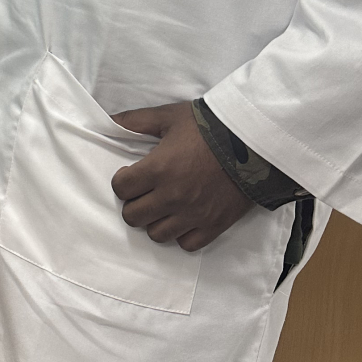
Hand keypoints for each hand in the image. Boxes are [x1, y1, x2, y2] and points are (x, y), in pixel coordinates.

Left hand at [110, 101, 252, 252]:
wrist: (253, 142)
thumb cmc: (208, 127)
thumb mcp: (169, 117)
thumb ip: (135, 121)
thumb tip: (108, 121)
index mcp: (157, 170)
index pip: (120, 189)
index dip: (122, 181)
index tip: (131, 175)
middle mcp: (172, 197)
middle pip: (133, 216)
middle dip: (134, 203)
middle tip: (145, 192)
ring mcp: (192, 215)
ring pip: (156, 234)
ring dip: (155, 221)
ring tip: (163, 206)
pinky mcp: (213, 226)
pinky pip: (186, 244)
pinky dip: (181, 234)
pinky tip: (184, 218)